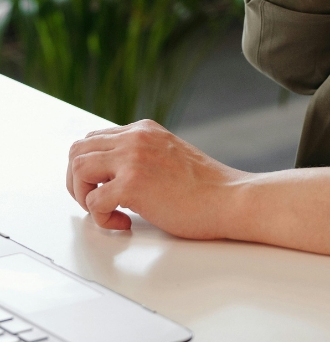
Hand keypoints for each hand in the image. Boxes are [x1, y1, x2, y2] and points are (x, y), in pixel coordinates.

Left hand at [66, 120, 243, 237]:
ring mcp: (134, 158)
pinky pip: (93, 202)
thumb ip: (140, 156)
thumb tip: (108, 175)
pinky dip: (102, 219)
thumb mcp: (167, 156)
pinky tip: (125, 222)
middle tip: (97, 202)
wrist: (229, 198)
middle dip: (78, 181)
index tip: (101, 188)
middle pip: (77, 150)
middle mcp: (136, 137)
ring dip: (84, 197)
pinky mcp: (133, 184)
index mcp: (144, 130)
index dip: (89, 169)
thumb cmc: (204, 187)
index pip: (93, 139)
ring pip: (78, 169)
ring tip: (108, 211)